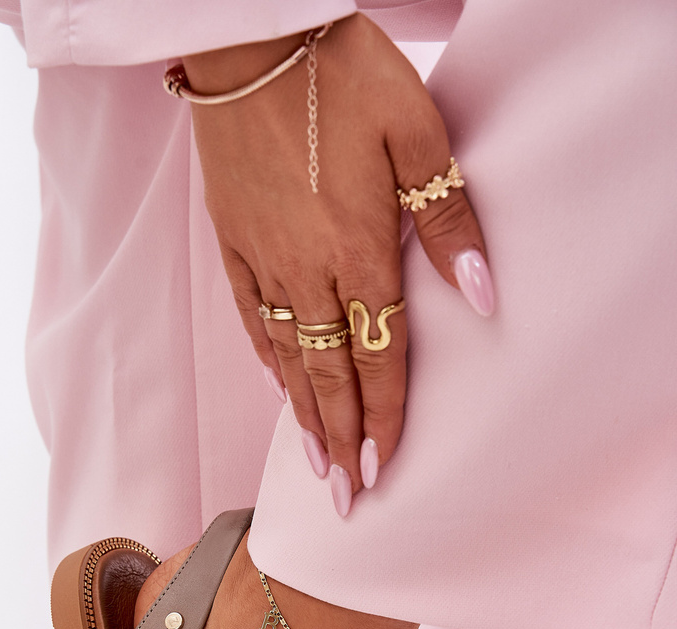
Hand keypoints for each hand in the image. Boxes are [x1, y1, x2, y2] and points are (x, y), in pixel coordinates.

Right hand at [185, 14, 491, 513]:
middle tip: (344, 498)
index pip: (378, 359)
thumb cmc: (339, 75)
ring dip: (305, 417)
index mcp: (358, 251)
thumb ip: (446, 219)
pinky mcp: (233, 243)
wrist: (249, 41)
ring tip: (314, 465)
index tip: (383, 471)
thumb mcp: (416, 132)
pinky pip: (253, 318)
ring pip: (289, 359)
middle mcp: (308, 272)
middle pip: (329, 376)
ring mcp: (264, 261)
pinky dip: (270, 361)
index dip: (382, 420)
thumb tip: (480, 294)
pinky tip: (280, 388)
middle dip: (342, 442)